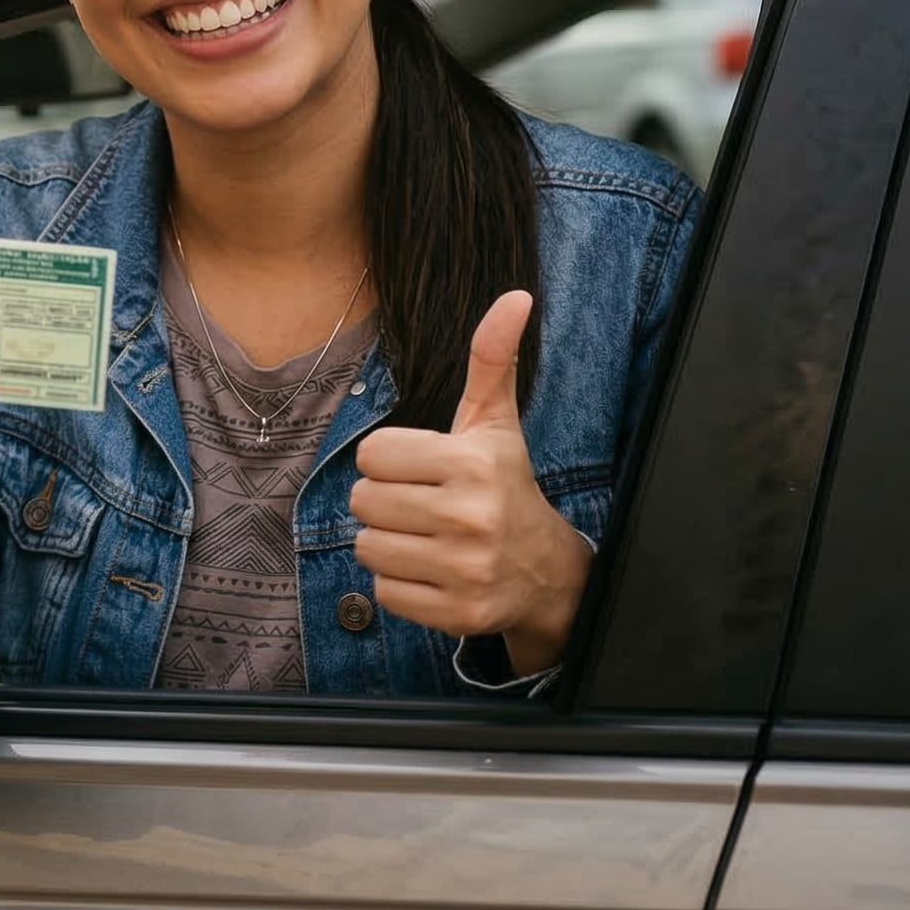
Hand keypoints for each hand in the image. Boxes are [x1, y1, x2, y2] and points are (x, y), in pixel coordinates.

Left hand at [350, 291, 589, 675]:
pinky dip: (399, 584)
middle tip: (423, 505)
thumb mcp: (495, 423)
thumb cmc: (504, 486)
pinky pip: (383, 591)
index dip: (391, 460)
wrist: (546, 572)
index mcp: (473, 463)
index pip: (373, 454)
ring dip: (388, 543)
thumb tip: (516, 296)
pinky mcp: (457, 614)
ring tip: (427, 538)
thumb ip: (492, 359)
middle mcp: (472, 517)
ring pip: (367, 547)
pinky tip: (433, 571)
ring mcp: (466, 570)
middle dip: (386, 501)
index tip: (424, 468)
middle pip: (363, 501)